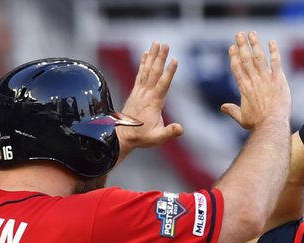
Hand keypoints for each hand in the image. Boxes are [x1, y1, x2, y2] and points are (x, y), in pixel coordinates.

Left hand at [118, 42, 183, 156]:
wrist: (122, 136)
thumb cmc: (141, 137)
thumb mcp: (157, 138)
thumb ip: (169, 132)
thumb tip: (181, 129)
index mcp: (154, 103)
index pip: (163, 85)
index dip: (169, 72)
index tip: (175, 60)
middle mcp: (146, 94)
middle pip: (154, 72)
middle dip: (160, 58)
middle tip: (165, 44)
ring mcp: (139, 92)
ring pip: (147, 70)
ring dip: (152, 56)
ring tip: (156, 43)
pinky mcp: (135, 92)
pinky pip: (140, 74)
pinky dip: (143, 63)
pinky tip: (145, 54)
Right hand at [220, 32, 290, 129]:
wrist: (272, 124)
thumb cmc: (257, 124)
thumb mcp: (242, 119)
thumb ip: (232, 111)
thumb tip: (222, 107)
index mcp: (244, 88)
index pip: (237, 68)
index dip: (234, 56)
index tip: (232, 47)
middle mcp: (253, 80)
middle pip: (246, 59)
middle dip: (242, 45)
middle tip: (239, 34)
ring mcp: (266, 79)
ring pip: (258, 57)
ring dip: (255, 44)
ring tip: (251, 33)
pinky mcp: (278, 79)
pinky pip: (276, 62)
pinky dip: (274, 51)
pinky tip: (272, 42)